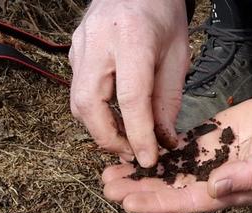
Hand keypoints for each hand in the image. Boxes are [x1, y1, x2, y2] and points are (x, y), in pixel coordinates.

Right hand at [69, 0, 188, 165]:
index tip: (148, 159)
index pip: (131, 98)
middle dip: (108, 138)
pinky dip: (96, 112)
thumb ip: (168, 99)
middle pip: (89, 104)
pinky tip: (116, 118)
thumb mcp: (178, 54)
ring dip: (100, 129)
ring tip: (126, 140)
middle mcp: (99, 40)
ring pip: (78, 102)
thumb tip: (162, 141)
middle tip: (132, 153)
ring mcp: (80, 45)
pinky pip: (79, 90)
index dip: (139, 135)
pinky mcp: (73, 51)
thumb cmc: (162, 14)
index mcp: (132, 37)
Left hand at [102, 92, 251, 212]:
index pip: (187, 202)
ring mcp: (212, 160)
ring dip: (142, 172)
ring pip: (170, 170)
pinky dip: (156, 149)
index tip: (129, 203)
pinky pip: (179, 149)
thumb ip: (250, 174)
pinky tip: (134, 147)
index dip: (157, 203)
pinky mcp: (211, 139)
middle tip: (107, 186)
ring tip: (110, 171)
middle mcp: (217, 180)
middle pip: (171, 190)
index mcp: (233, 191)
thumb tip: (217, 188)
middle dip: (139, 189)